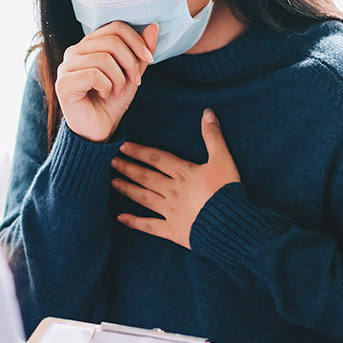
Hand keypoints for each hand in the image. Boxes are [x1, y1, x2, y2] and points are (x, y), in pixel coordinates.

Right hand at [56, 22, 158, 142]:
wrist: (98, 131)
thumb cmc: (111, 103)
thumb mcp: (131, 75)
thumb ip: (140, 52)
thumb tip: (153, 26)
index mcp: (89, 45)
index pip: (115, 27)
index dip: (136, 40)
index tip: (148, 59)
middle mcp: (74, 51)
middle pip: (112, 41)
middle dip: (131, 62)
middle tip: (135, 81)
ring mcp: (66, 67)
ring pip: (104, 58)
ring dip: (119, 79)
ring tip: (118, 91)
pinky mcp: (63, 83)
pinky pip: (94, 75)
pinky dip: (107, 86)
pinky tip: (104, 95)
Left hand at [111, 109, 240, 248]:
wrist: (230, 225)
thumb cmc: (228, 191)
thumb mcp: (223, 160)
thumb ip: (213, 137)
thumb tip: (207, 112)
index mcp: (184, 173)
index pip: (157, 159)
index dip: (139, 151)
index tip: (123, 146)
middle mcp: (172, 191)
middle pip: (146, 177)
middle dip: (128, 168)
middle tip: (111, 162)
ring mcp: (170, 211)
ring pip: (144, 198)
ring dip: (127, 189)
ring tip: (113, 183)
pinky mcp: (172, 230)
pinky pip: (149, 226)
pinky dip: (134, 222)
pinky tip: (120, 218)